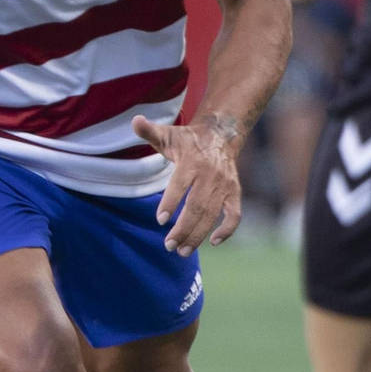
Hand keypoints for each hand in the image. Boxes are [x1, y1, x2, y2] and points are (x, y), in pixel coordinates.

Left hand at [132, 114, 242, 254]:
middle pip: (197, 206)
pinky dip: (227, 230)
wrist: (221, 134)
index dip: (171, 202)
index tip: (161, 220)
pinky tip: (214, 242)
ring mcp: (224, 185)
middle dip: (183, 229)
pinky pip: (235, 215)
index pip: (181, 184)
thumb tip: (134, 120)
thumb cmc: (187, 139)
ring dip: (198, 235)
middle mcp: (210, 174)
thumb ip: (149, 131)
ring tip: (182, 251)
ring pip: (212, 214)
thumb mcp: (167, 134)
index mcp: (191, 160)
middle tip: (168, 246)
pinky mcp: (234, 193)